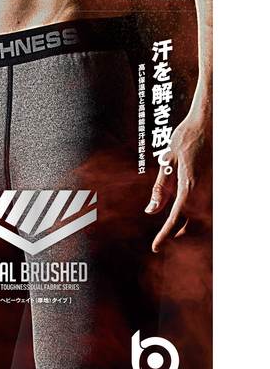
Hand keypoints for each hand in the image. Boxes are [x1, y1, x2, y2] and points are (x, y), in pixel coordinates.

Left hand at [145, 106, 210, 252]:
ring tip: (175, 233)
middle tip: (162, 242)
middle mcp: (204, 193)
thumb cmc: (186, 138)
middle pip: (192, 226)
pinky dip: (198, 216)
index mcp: (188, 188)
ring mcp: (214, 190)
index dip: (164, 237)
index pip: (175, 221)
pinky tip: (189, 217)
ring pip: (204, 220)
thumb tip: (151, 211)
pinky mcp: (218, 186)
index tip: (155, 248)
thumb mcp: (167, 162)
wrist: (211, 120)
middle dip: (178, 236)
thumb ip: (160, 190)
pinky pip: (208, 208)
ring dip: (189, 228)